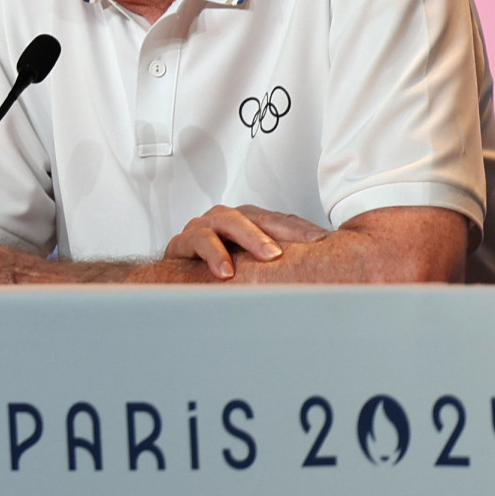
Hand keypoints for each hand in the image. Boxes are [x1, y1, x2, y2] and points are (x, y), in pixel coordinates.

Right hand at [164, 205, 329, 279]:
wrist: (171, 278)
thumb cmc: (215, 269)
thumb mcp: (250, 267)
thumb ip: (276, 267)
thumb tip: (316, 273)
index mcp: (247, 221)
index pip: (279, 220)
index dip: (301, 229)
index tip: (324, 241)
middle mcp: (227, 219)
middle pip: (258, 217)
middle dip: (281, 231)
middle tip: (307, 246)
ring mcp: (204, 227)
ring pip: (229, 222)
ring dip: (250, 237)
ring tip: (270, 256)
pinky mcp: (183, 242)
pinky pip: (199, 241)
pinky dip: (214, 254)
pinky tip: (226, 271)